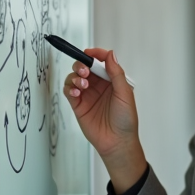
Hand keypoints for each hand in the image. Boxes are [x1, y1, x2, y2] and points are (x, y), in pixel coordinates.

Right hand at [62, 47, 144, 190]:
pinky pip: (69, 91)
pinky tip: (76, 92)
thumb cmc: (125, 120)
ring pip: (75, 77)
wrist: (117, 142)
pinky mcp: (78, 105)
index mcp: (112, 80)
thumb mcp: (125, 94)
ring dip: (76, 77)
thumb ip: (116, 73)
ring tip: (82, 85)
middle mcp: (99, 86)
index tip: (89, 52)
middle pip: (85, 67)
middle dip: (82, 65)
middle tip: (85, 72)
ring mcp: (88, 95)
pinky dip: (70, 88)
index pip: (101, 62)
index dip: (95, 54)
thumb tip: (110, 54)